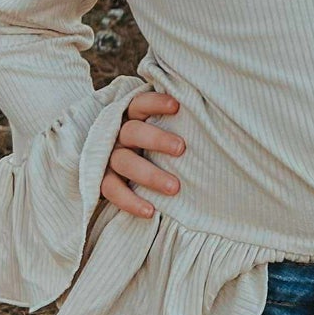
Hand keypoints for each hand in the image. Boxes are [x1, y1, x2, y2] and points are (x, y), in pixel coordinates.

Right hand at [100, 90, 183, 216]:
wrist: (117, 168)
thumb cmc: (151, 145)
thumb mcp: (157, 128)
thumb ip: (175, 124)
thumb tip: (211, 121)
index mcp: (129, 116)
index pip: (140, 104)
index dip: (155, 103)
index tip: (176, 107)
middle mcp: (117, 134)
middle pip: (132, 132)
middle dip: (157, 140)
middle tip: (181, 149)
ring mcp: (108, 157)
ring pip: (123, 162)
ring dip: (149, 175)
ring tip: (175, 187)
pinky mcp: (101, 179)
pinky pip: (112, 191)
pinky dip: (130, 202)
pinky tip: (150, 211)